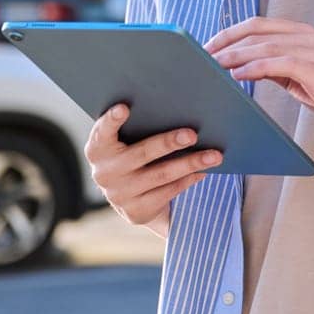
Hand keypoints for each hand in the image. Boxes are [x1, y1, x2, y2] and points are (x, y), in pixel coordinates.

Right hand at [84, 103, 220, 228]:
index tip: (124, 107)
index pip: (102, 132)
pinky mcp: (135, 212)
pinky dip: (188, 179)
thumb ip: (140, 123)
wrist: (128, 196)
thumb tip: (179, 102)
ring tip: (215, 155)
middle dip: (169, 143)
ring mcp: (119, 195)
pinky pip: (168, 192)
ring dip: (191, 163)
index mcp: (98, 149)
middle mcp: (104, 173)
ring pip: (161, 175)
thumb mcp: (128, 139)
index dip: (111, 120)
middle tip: (193, 134)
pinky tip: (204, 171)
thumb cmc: (133, 153)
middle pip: (141, 153)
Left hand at [205, 16, 313, 145]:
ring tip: (210, 68)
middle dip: (224, 42)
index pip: (256, 25)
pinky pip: (278, 62)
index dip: (228, 34)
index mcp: (301, 35)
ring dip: (233, 55)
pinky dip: (254, 67)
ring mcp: (313, 50)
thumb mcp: (300, 79)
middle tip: (199, 58)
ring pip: (263, 44)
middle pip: (255, 29)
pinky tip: (236, 76)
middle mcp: (306, 36)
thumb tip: (241, 68)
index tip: (205, 49)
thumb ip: (276, 68)